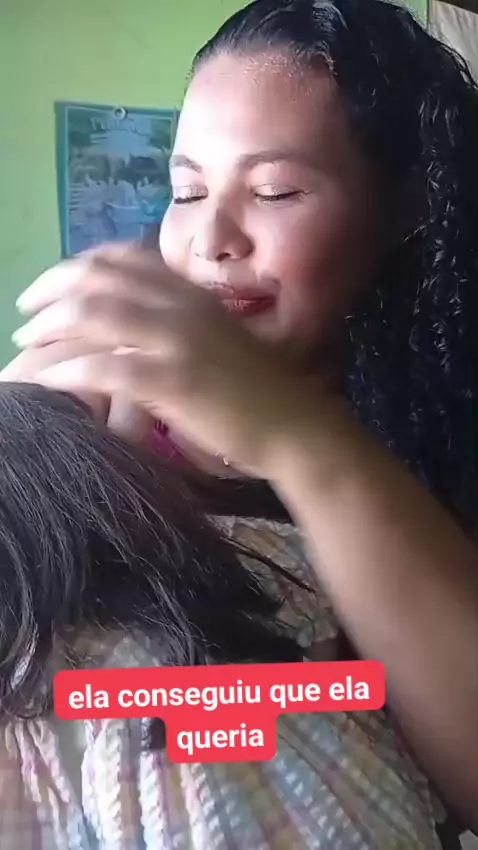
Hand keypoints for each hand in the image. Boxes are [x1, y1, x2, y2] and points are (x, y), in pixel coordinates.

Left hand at [11, 244, 318, 475]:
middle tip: (22, 315)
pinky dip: (66, 372)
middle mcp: (183, 305)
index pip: (124, 257)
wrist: (299, 427)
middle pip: (98, 277)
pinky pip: (105, 367)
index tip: (48, 287)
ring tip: (22, 350)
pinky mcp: (175, 380)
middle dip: (49, 290)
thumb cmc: (261, 393)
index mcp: (193, 293)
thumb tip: (136, 329)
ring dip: (48, 330)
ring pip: (94, 315)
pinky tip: (45, 383)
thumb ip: (182, 326)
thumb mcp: (220, 343)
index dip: (76, 265)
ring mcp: (179, 340)